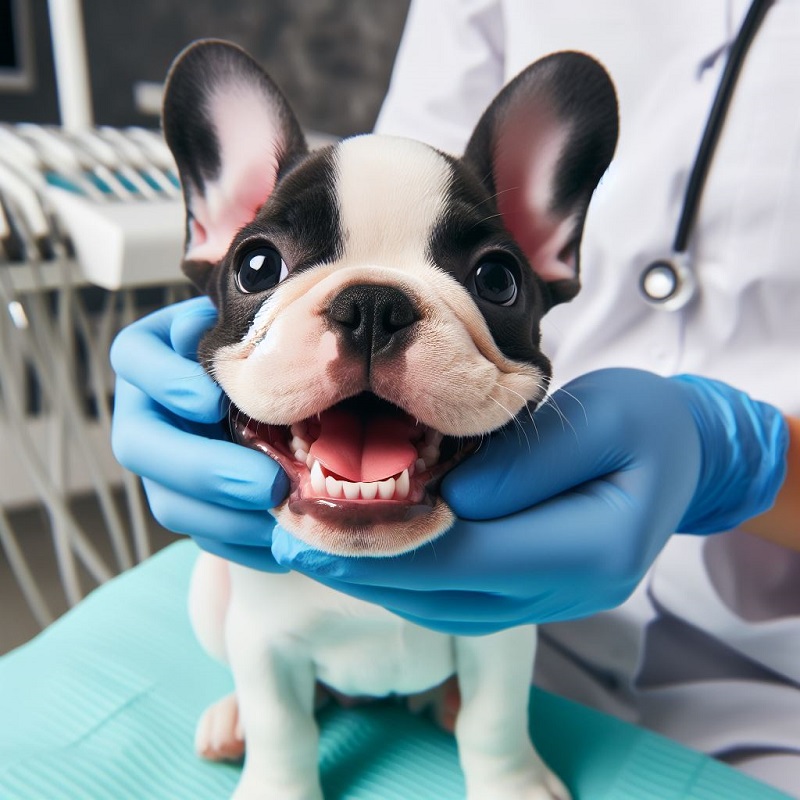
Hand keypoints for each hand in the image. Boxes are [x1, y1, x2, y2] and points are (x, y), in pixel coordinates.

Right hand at [110, 297, 288, 570]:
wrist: (279, 387)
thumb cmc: (266, 344)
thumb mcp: (255, 328)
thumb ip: (249, 336)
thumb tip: (258, 357)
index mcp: (153, 354)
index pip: (134, 358)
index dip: (165, 382)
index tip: (210, 400)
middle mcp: (146, 410)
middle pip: (141, 445)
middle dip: (204, 470)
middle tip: (267, 485)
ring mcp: (162, 461)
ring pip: (167, 501)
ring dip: (223, 519)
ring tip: (278, 523)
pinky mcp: (187, 501)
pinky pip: (200, 534)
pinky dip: (240, 546)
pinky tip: (280, 549)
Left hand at [270, 368, 787, 633]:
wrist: (684, 457)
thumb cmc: (648, 425)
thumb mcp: (604, 419)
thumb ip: (531, 462)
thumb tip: (455, 496)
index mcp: (592, 549)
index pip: (471, 557)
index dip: (390, 546)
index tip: (318, 527)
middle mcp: (568, 591)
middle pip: (448, 592)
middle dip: (366, 569)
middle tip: (292, 541)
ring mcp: (551, 600)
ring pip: (448, 605)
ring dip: (380, 579)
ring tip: (314, 546)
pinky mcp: (536, 592)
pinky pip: (461, 598)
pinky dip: (410, 577)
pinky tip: (370, 550)